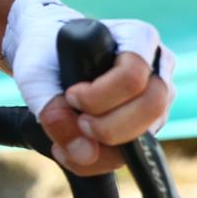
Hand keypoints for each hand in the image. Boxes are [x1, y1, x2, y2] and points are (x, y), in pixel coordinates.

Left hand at [3, 0, 175, 176]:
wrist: (48, 57)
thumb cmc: (45, 55)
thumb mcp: (37, 75)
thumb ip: (52, 108)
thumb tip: (86, 153)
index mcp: (138, 37)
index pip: (133, 77)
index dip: (97, 96)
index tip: (70, 95)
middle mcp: (158, 67)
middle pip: (152, 107)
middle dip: (108, 126)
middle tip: (76, 122)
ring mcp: (159, 99)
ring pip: (146, 137)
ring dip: (100, 149)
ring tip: (65, 138)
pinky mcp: (149, 126)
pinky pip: (134, 155)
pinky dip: (98, 160)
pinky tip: (72, 148)